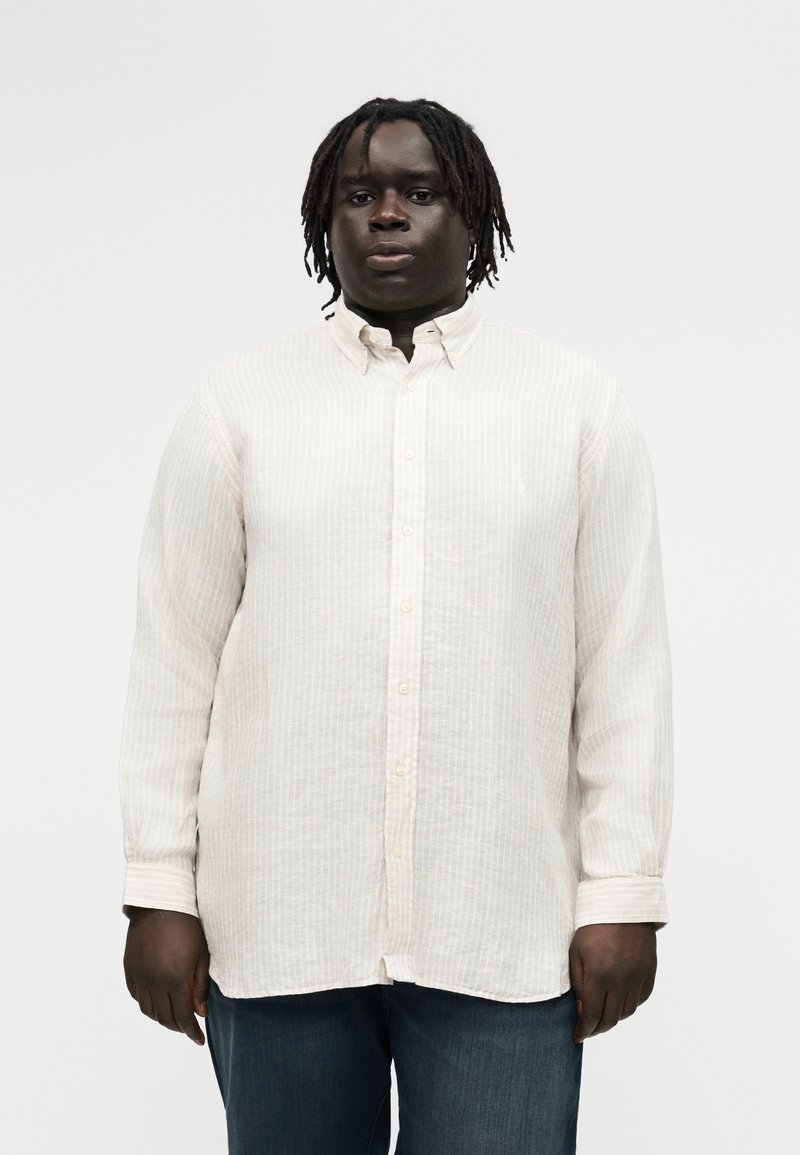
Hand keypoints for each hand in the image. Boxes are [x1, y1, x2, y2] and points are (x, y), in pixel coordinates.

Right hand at [123, 906, 210, 1045]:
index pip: (183, 1017)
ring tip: (174, 1015)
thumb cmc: (188, 925)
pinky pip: (137, 996)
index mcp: (175, 979)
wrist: (161, 902)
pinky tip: (158, 1000)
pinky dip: (147, 1004)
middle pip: (164, 1018)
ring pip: (148, 1010)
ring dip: (162, 1018)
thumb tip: (201, 1013)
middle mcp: (154, 981)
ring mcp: (139, 975)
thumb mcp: (202, 954)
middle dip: (178, 1027)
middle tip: (189, 1027)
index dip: (192, 1032)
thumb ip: (200, 986)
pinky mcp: (129, 968)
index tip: (199, 1039)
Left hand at [568, 922, 656, 1044]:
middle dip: (597, 1028)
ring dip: (613, 1017)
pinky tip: (619, 1001)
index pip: (592, 1014)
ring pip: (627, 1012)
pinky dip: (629, 1004)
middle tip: (588, 1029)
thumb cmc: (593, 925)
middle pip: (611, 1018)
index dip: (584, 1030)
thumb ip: (579, 984)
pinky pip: (640, 999)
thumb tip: (582, 1010)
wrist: (622, 904)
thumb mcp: (576, 952)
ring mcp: (638, 976)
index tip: (577, 1036)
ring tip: (602, 1015)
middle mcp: (622, 979)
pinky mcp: (649, 971)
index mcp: (600, 974)